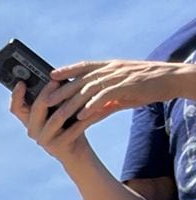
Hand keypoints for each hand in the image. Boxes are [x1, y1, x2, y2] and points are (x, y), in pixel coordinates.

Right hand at [11, 78, 93, 163]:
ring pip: (55, 118)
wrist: (76, 152)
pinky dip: (85, 117)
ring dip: (68, 103)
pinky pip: (73, 129)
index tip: (21, 82)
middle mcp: (33, 131)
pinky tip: (96, 108)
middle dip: (45, 94)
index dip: (16, 96)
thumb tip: (56, 74)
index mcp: (30, 120)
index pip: (17, 108)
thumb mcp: (59, 109)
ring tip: (78, 91)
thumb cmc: (69, 125)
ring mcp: (44, 140)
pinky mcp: (58, 147)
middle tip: (55, 81)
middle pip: (35, 110)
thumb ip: (54, 96)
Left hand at [54, 58, 195, 125]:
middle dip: (63, 90)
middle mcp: (112, 69)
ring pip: (90, 88)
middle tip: (46, 101)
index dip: (67, 70)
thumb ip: (104, 101)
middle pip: (82, 79)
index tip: (51, 75)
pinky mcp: (126, 86)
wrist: (170, 80)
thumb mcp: (122, 92)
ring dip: (73, 102)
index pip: (84, 66)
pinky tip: (81, 116)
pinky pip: (104, 96)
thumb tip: (86, 114)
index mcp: (111, 66)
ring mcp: (119, 76)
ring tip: (59, 113)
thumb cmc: (146, 86)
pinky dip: (92, 106)